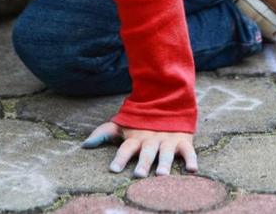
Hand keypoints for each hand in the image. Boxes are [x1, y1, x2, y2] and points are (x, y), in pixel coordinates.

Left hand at [82, 121, 197, 176]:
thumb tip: (84, 145)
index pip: (126, 148)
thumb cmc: (140, 121)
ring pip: (166, 153)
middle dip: (143, 163)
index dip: (120, 158)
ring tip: (162, 174)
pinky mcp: (183, 141)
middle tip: (139, 175)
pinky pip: (188, 151)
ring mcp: (168, 140)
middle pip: (147, 152)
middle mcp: (151, 140)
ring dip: (165, 163)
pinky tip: (192, 170)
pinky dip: (192, 159)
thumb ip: (103, 133)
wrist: (166, 100)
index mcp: (136, 137)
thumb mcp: (122, 125)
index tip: (113, 169)